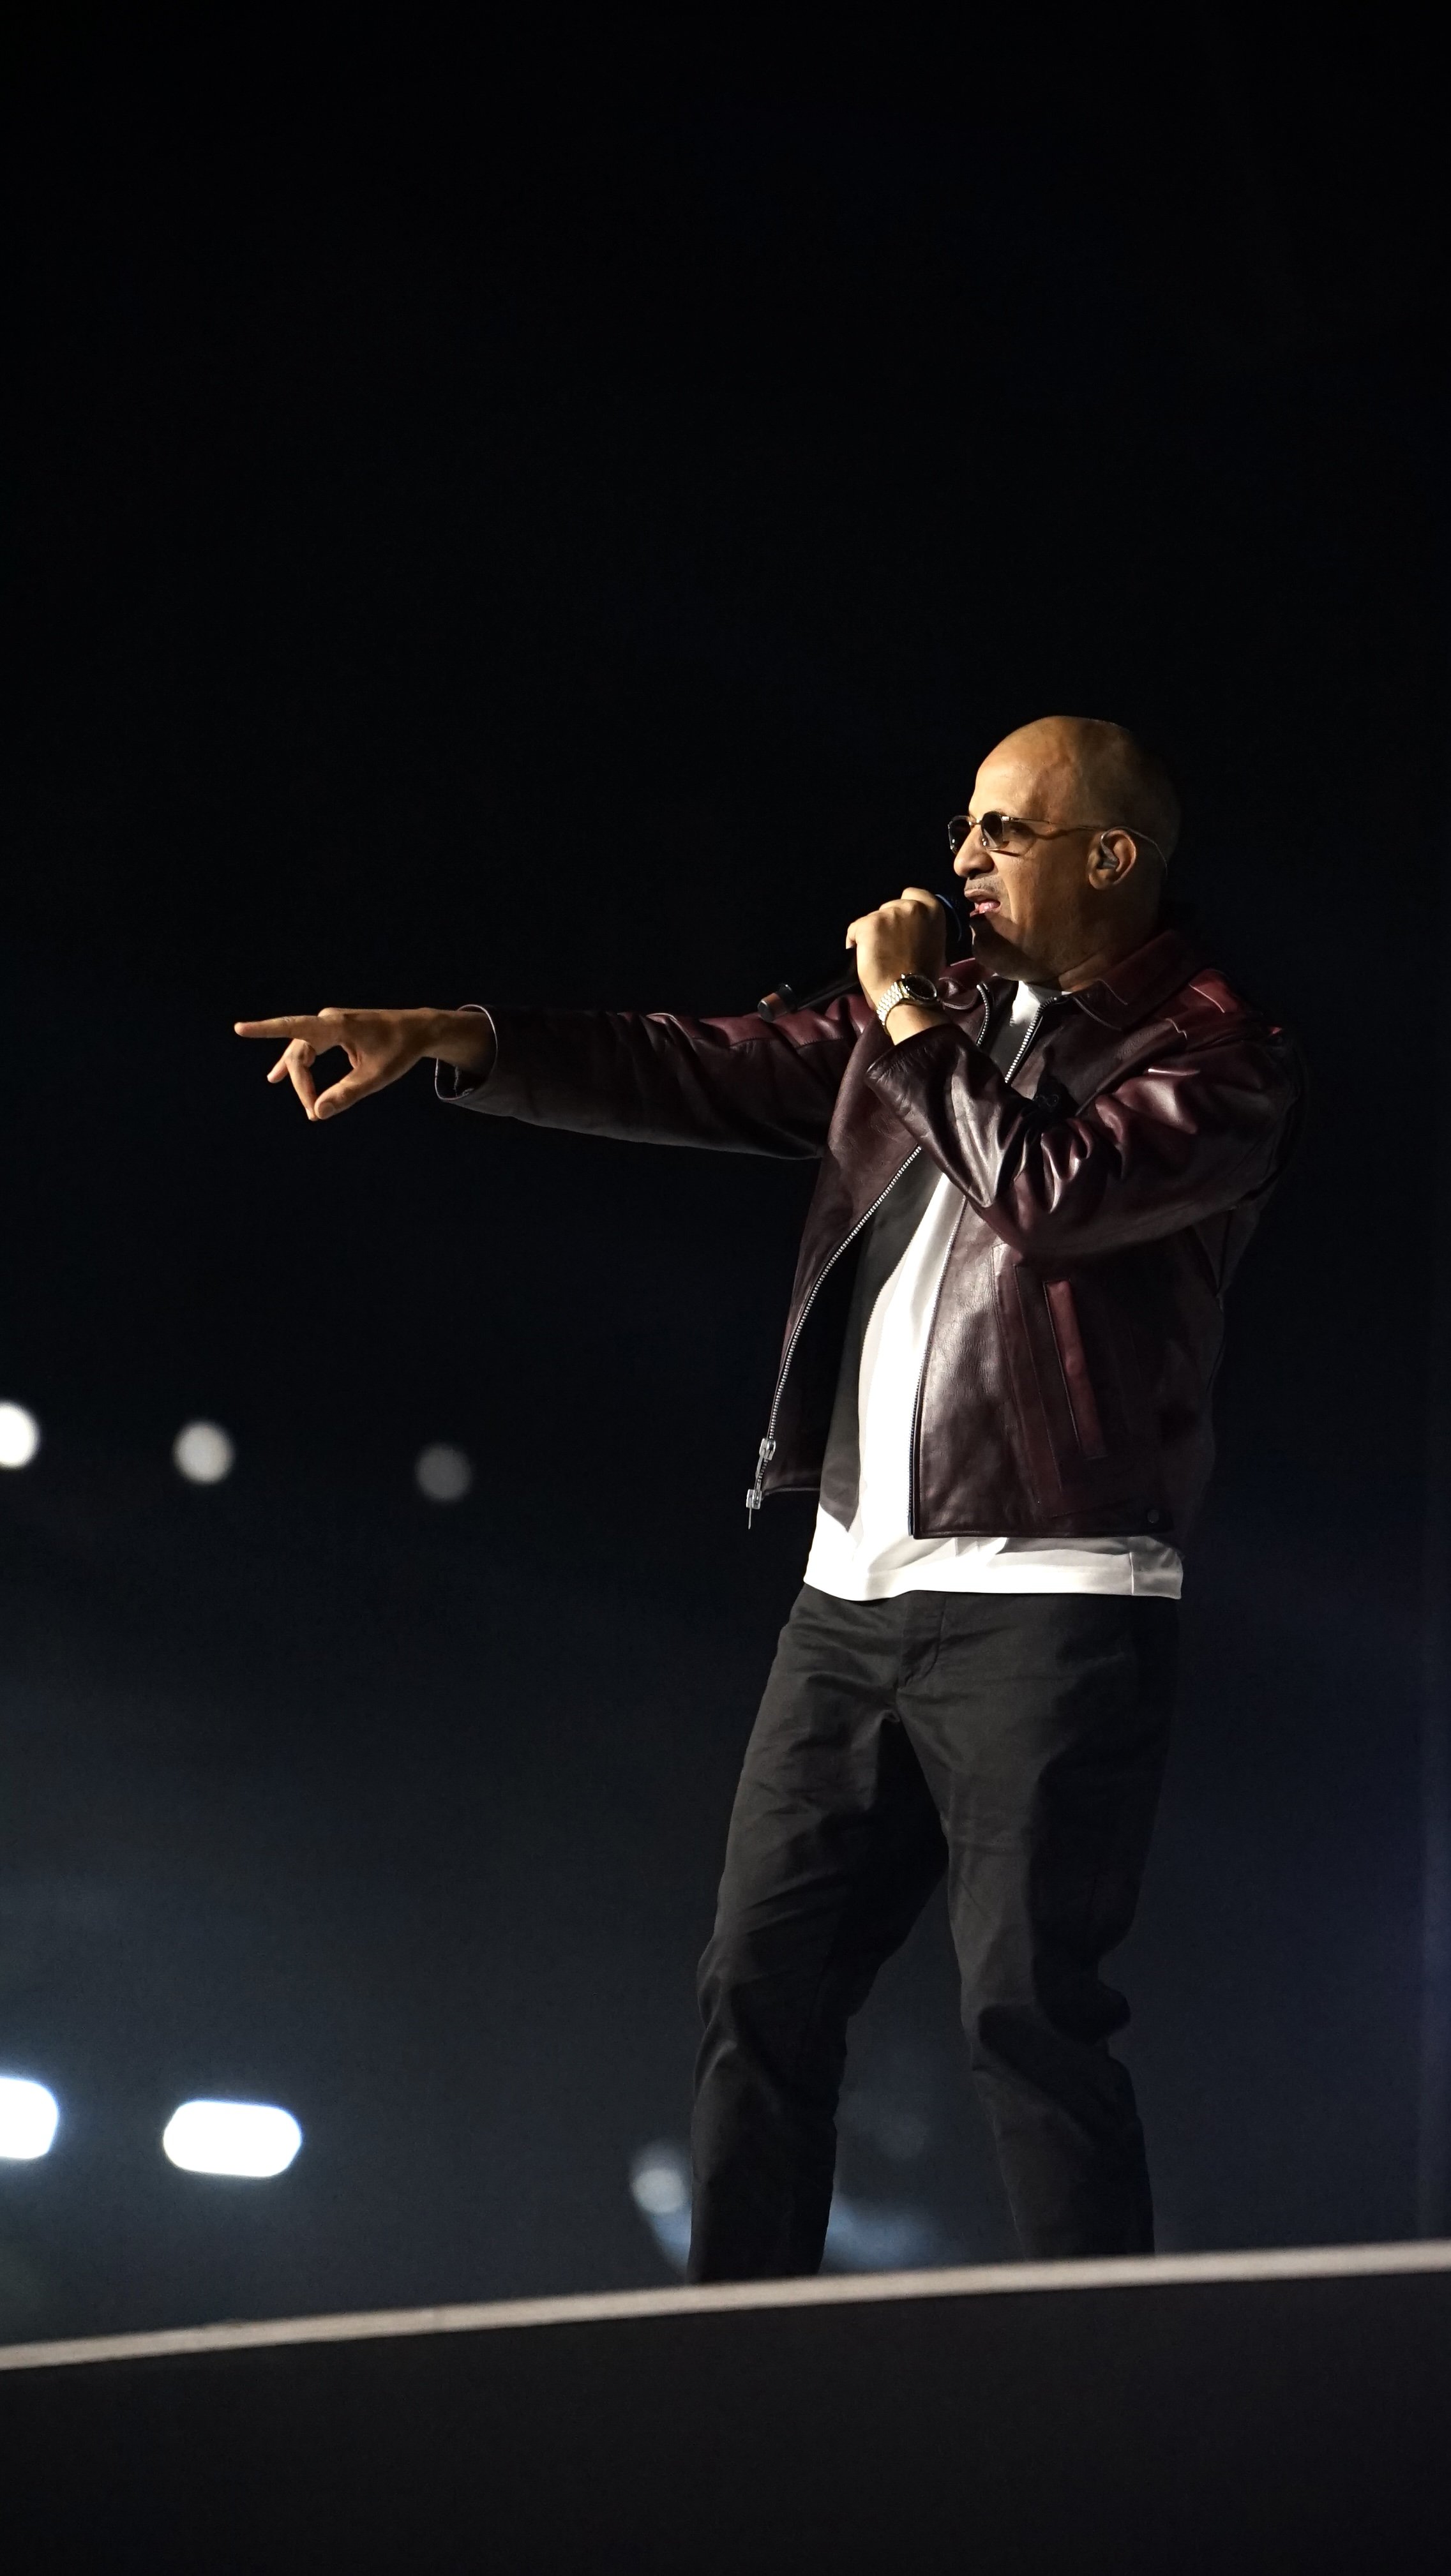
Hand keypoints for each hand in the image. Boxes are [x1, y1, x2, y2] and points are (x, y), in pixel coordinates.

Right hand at [233, 1006, 494, 1120]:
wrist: (418, 1030)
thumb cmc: (400, 1050)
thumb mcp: (376, 1077)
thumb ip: (346, 1094)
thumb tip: (317, 1112)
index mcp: (337, 1026)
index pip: (294, 1028)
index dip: (265, 1030)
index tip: (240, 1028)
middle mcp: (328, 1021)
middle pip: (298, 1055)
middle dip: (302, 1086)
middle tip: (315, 1114)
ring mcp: (330, 1026)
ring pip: (302, 1054)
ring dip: (301, 1080)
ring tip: (305, 1106)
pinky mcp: (334, 1032)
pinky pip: (308, 1050)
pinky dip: (298, 1066)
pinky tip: (276, 1077)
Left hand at [845, 887, 948, 1014]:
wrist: (907, 993)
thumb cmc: (923, 976)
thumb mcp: (935, 945)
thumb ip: (924, 929)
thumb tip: (913, 929)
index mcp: (933, 910)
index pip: (913, 893)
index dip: (903, 907)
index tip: (899, 924)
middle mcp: (911, 907)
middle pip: (889, 906)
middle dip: (886, 923)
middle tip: (887, 946)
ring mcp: (889, 914)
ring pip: (872, 918)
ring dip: (871, 934)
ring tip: (876, 955)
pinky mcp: (869, 924)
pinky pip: (855, 929)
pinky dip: (854, 941)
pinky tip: (861, 956)